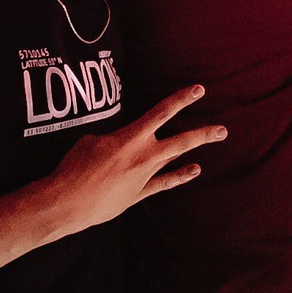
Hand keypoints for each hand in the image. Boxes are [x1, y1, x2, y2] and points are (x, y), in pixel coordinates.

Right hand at [37, 86, 226, 236]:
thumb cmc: (74, 168)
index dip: (182, 99)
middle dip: (204, 134)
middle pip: (181, 141)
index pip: (162, 112)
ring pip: (175, 159)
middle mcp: (143, 156)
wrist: (68, 202)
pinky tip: (195, 170)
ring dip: (195, 150)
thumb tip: (120, 141)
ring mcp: (144, 176)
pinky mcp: (139, 193)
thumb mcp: (90, 140)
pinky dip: (180, 175)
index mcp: (130, 138)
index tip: (199, 90)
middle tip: (223, 130)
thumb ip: (113, 137)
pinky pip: (165, 183)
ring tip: (215, 139)